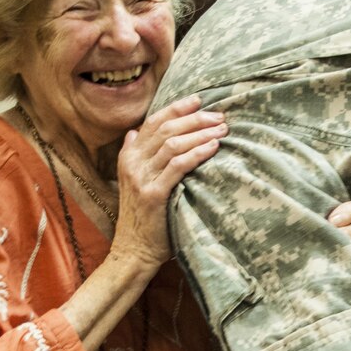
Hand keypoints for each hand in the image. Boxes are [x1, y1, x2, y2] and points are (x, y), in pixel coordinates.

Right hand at [113, 95, 225, 266]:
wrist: (133, 251)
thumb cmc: (142, 217)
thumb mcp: (133, 182)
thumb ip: (134, 156)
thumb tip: (135, 132)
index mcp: (129, 156)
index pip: (153, 121)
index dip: (177, 108)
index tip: (199, 100)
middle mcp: (133, 163)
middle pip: (166, 128)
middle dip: (195, 118)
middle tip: (219, 116)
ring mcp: (141, 178)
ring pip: (173, 143)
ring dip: (200, 133)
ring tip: (222, 130)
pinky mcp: (153, 194)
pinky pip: (178, 166)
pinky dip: (197, 153)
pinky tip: (213, 147)